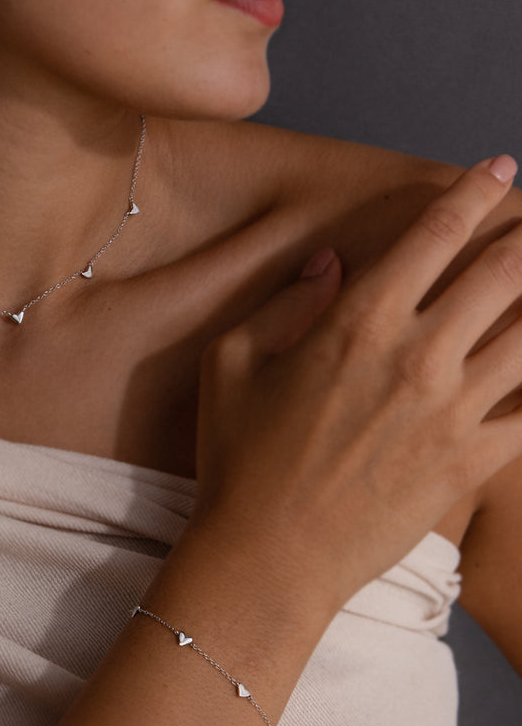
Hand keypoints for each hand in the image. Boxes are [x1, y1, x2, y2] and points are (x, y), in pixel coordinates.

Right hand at [193, 155, 521, 609]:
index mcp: (355, 324)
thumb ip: (285, 303)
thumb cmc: (237, 459)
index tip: (497, 169)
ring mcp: (452, 412)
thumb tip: (330, 265)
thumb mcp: (231, 364)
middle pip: (504, 273)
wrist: (267, 556)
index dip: (472, 194)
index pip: (432, 237)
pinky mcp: (470, 462)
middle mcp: (416, 357)